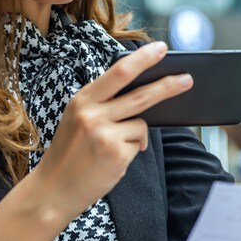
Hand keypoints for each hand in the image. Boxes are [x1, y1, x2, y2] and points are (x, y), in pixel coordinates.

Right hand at [32, 41, 191, 217]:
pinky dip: (130, 152)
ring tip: (110, 148)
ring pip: (141, 124)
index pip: (119, 72)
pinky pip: (138, 145)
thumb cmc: (68, 153)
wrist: (53, 190)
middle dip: (168, 86)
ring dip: (135, 135)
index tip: (161, 50)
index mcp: (82, 100)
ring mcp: (105, 135)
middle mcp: (93, 115)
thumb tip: (143, 92)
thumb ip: (103, 104)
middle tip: (188, 79)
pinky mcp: (116, 155)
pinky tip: (110, 161)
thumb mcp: (77, 118)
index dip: (143, 59)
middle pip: (141, 95)